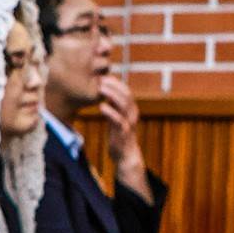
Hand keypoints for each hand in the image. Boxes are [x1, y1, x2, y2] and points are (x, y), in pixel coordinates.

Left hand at [98, 75, 151, 195]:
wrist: (125, 156)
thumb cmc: (119, 135)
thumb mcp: (116, 118)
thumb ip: (114, 106)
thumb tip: (105, 92)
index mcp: (131, 109)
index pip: (126, 90)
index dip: (116, 82)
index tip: (102, 76)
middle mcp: (132, 114)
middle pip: (126, 94)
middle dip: (114, 85)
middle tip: (100, 79)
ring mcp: (129, 123)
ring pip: (124, 105)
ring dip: (112, 95)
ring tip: (100, 89)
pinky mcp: (123, 133)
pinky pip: (118, 120)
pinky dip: (110, 111)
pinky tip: (101, 106)